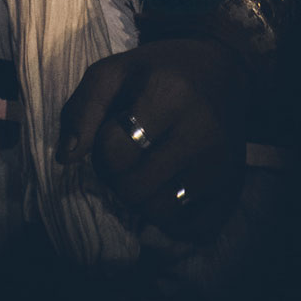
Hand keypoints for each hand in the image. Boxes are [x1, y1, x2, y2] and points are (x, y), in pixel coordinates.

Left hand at [56, 35, 250, 240]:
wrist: (220, 70)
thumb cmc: (157, 70)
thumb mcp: (113, 72)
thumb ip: (82, 109)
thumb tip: (66, 158)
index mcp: (169, 94)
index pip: (114, 151)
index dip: (101, 147)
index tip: (113, 132)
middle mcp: (201, 132)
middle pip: (134, 189)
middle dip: (118, 177)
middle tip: (127, 157)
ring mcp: (221, 165)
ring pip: (160, 215)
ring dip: (142, 200)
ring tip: (146, 172)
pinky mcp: (234, 188)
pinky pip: (194, 230)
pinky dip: (174, 221)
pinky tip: (169, 190)